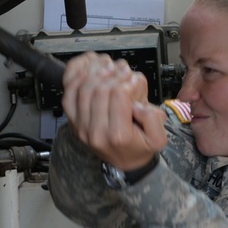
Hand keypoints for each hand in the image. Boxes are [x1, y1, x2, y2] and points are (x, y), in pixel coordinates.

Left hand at [61, 53, 167, 171]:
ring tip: (109, 66)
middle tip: (123, 69)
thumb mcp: (159, 139)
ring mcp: (80, 126)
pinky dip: (75, 76)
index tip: (135, 79)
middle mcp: (95, 131)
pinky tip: (87, 67)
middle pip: (100, 89)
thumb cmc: (139, 146)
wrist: (123, 161)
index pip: (118, 95)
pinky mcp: (72, 120)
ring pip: (83, 88)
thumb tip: (137, 105)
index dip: (128, 81)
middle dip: (113, 73)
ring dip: (96, 71)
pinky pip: (68, 94)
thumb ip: (153, 120)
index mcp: (118, 135)